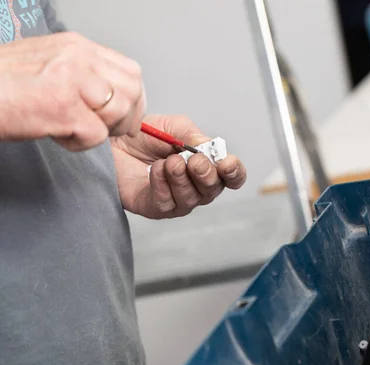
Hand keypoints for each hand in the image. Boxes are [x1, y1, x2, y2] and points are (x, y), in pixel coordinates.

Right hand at [0, 32, 145, 150]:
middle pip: (132, 91)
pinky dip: (79, 143)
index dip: (134, 100)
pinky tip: (57, 135)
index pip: (131, 71)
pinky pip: (96, 134)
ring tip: (70, 128)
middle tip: (105, 130)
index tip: (126, 117)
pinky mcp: (62, 105)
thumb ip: (82, 76)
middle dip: (126, 118)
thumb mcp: (47, 66)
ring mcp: (71, 78)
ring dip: (101, 130)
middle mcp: (78, 57)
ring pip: (119, 111)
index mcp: (77, 46)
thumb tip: (112, 97)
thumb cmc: (1, 86)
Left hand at [111, 115, 246, 218]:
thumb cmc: (145, 135)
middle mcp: (196, 186)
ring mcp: (177, 200)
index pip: (232, 177)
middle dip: (207, 175)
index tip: (227, 163)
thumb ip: (195, 137)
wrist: (112, 141)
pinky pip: (167, 203)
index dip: (235, 173)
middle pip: (213, 190)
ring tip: (169, 162)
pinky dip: (162, 185)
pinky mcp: (156, 209)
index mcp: (207, 166)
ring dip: (181, 179)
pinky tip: (154, 170)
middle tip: (194, 161)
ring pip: (191, 198)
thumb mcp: (174, 127)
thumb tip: (210, 149)